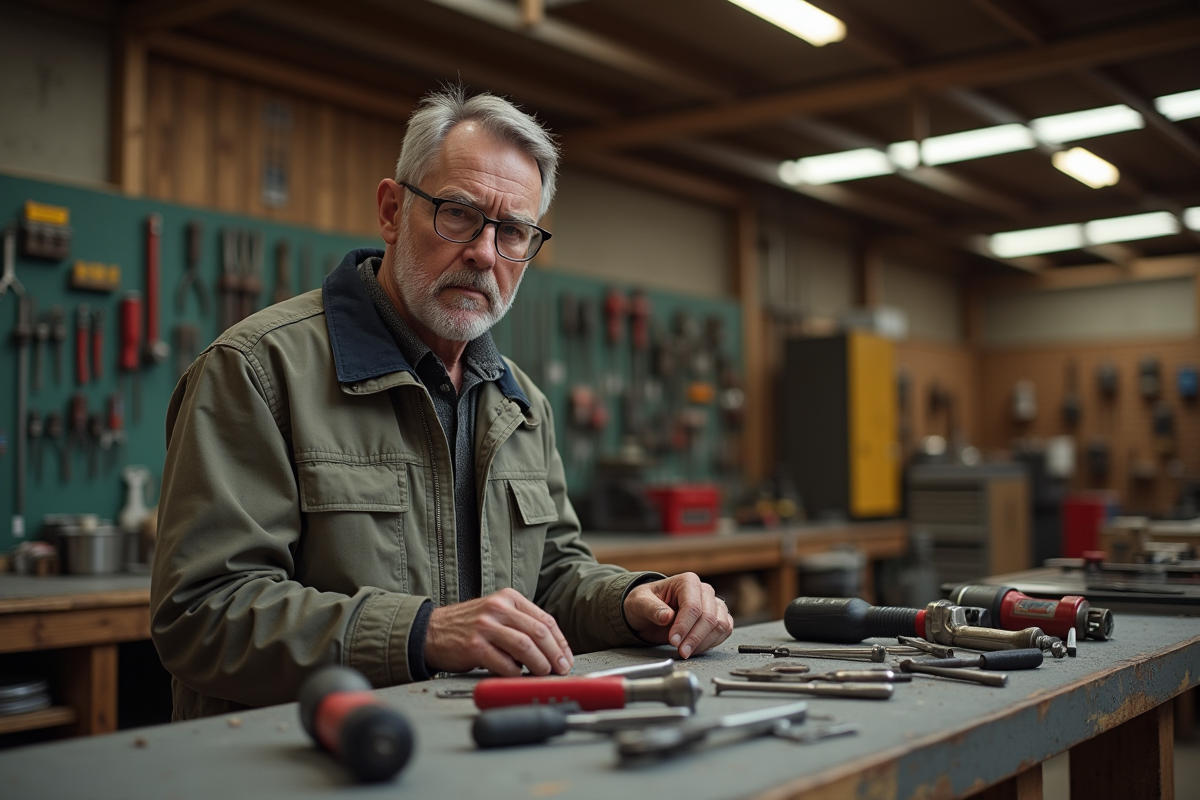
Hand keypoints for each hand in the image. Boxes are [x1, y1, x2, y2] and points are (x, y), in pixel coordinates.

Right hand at [424, 588, 573, 676]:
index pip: (545, 619)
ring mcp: (485, 626)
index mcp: (508, 598)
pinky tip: (518, 676)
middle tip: (561, 668)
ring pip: (525, 646)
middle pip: (539, 632)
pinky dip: (515, 673)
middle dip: (555, 654)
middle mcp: (498, 609)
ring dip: (540, 664)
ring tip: (543, 673)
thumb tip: (551, 650)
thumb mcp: (496, 614)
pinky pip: (504, 663)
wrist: (431, 631)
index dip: (560, 642)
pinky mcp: (474, 646)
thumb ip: (521, 624)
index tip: (566, 657)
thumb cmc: (468, 626)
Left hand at [623, 573, 733, 658]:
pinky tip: (695, 648)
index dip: (684, 626)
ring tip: (686, 651)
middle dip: (694, 638)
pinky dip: (711, 643)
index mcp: (687, 581)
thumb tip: (667, 616)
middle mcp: (704, 591)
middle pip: (709, 617)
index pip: (692, 606)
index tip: (674, 640)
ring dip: (703, 643)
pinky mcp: (719, 617)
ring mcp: (713, 604)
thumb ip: (652, 608)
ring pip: (720, 626)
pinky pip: (724, 632)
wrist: (650, 612)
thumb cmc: (645, 603)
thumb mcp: (640, 602)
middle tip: (680, 651)